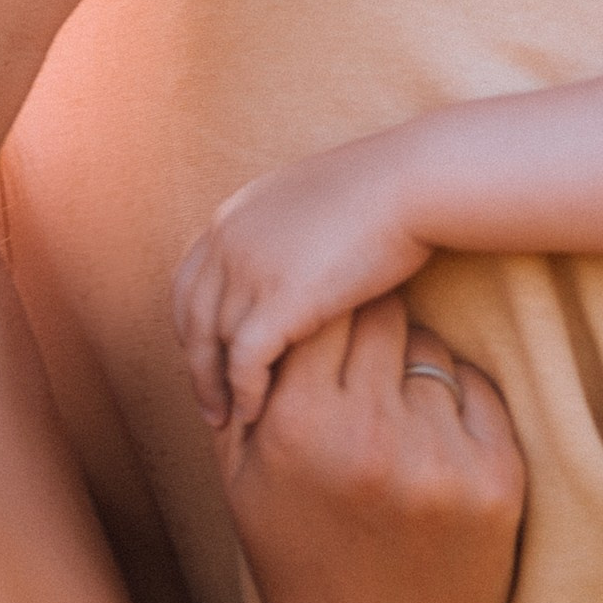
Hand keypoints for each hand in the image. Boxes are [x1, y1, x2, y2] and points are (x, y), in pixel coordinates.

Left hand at [174, 144, 436, 431]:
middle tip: (211, 406)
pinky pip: (245, 361)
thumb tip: (301, 250)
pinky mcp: (278, 300)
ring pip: (212, 345)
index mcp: (233, 216)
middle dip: (198, 366)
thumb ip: (291, 228)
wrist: (413, 181)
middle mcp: (228, 241)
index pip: (190, 284)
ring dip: (218, 387)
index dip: (195, 328)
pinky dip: (245, 392)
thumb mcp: (316, 200)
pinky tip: (257, 415)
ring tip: (233, 421)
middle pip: (192, 319)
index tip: (209, 359)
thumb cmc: (387, 189)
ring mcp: (248, 269)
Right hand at [212, 300, 523, 602]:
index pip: (321, 311)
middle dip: (371, 324)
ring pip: (432, 352)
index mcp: (298, 427)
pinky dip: (457, 402)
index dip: (324, 308)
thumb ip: (244, 394)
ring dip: (414, 366)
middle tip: (367, 352)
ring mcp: (440, 456)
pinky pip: (478, 391)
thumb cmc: (299, 564)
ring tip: (396, 413)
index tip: (328, 318)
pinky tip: (434, 442)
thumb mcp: (243, 484)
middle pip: (383, 315)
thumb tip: (256, 310)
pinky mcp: (498, 477)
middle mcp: (371, 434)